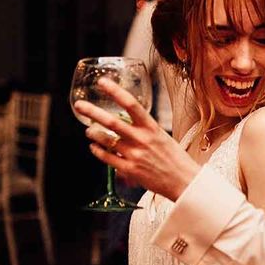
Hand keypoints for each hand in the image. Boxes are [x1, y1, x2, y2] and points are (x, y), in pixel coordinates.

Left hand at [77, 77, 198, 200]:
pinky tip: (94, 147)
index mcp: (152, 128)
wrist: (185, 182)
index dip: (115, 92)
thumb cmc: (175, 159)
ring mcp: (135, 155)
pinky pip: (108, 158)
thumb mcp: (163, 137)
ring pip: (107, 140)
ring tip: (89, 130)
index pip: (131, 104)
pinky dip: (98, 151)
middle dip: (93, 112)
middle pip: (112, 122)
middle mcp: (142, 139)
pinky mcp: (130, 170)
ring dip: (94, 134)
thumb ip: (145, 130)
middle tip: (79, 105)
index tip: (103, 83)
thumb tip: (129, 125)